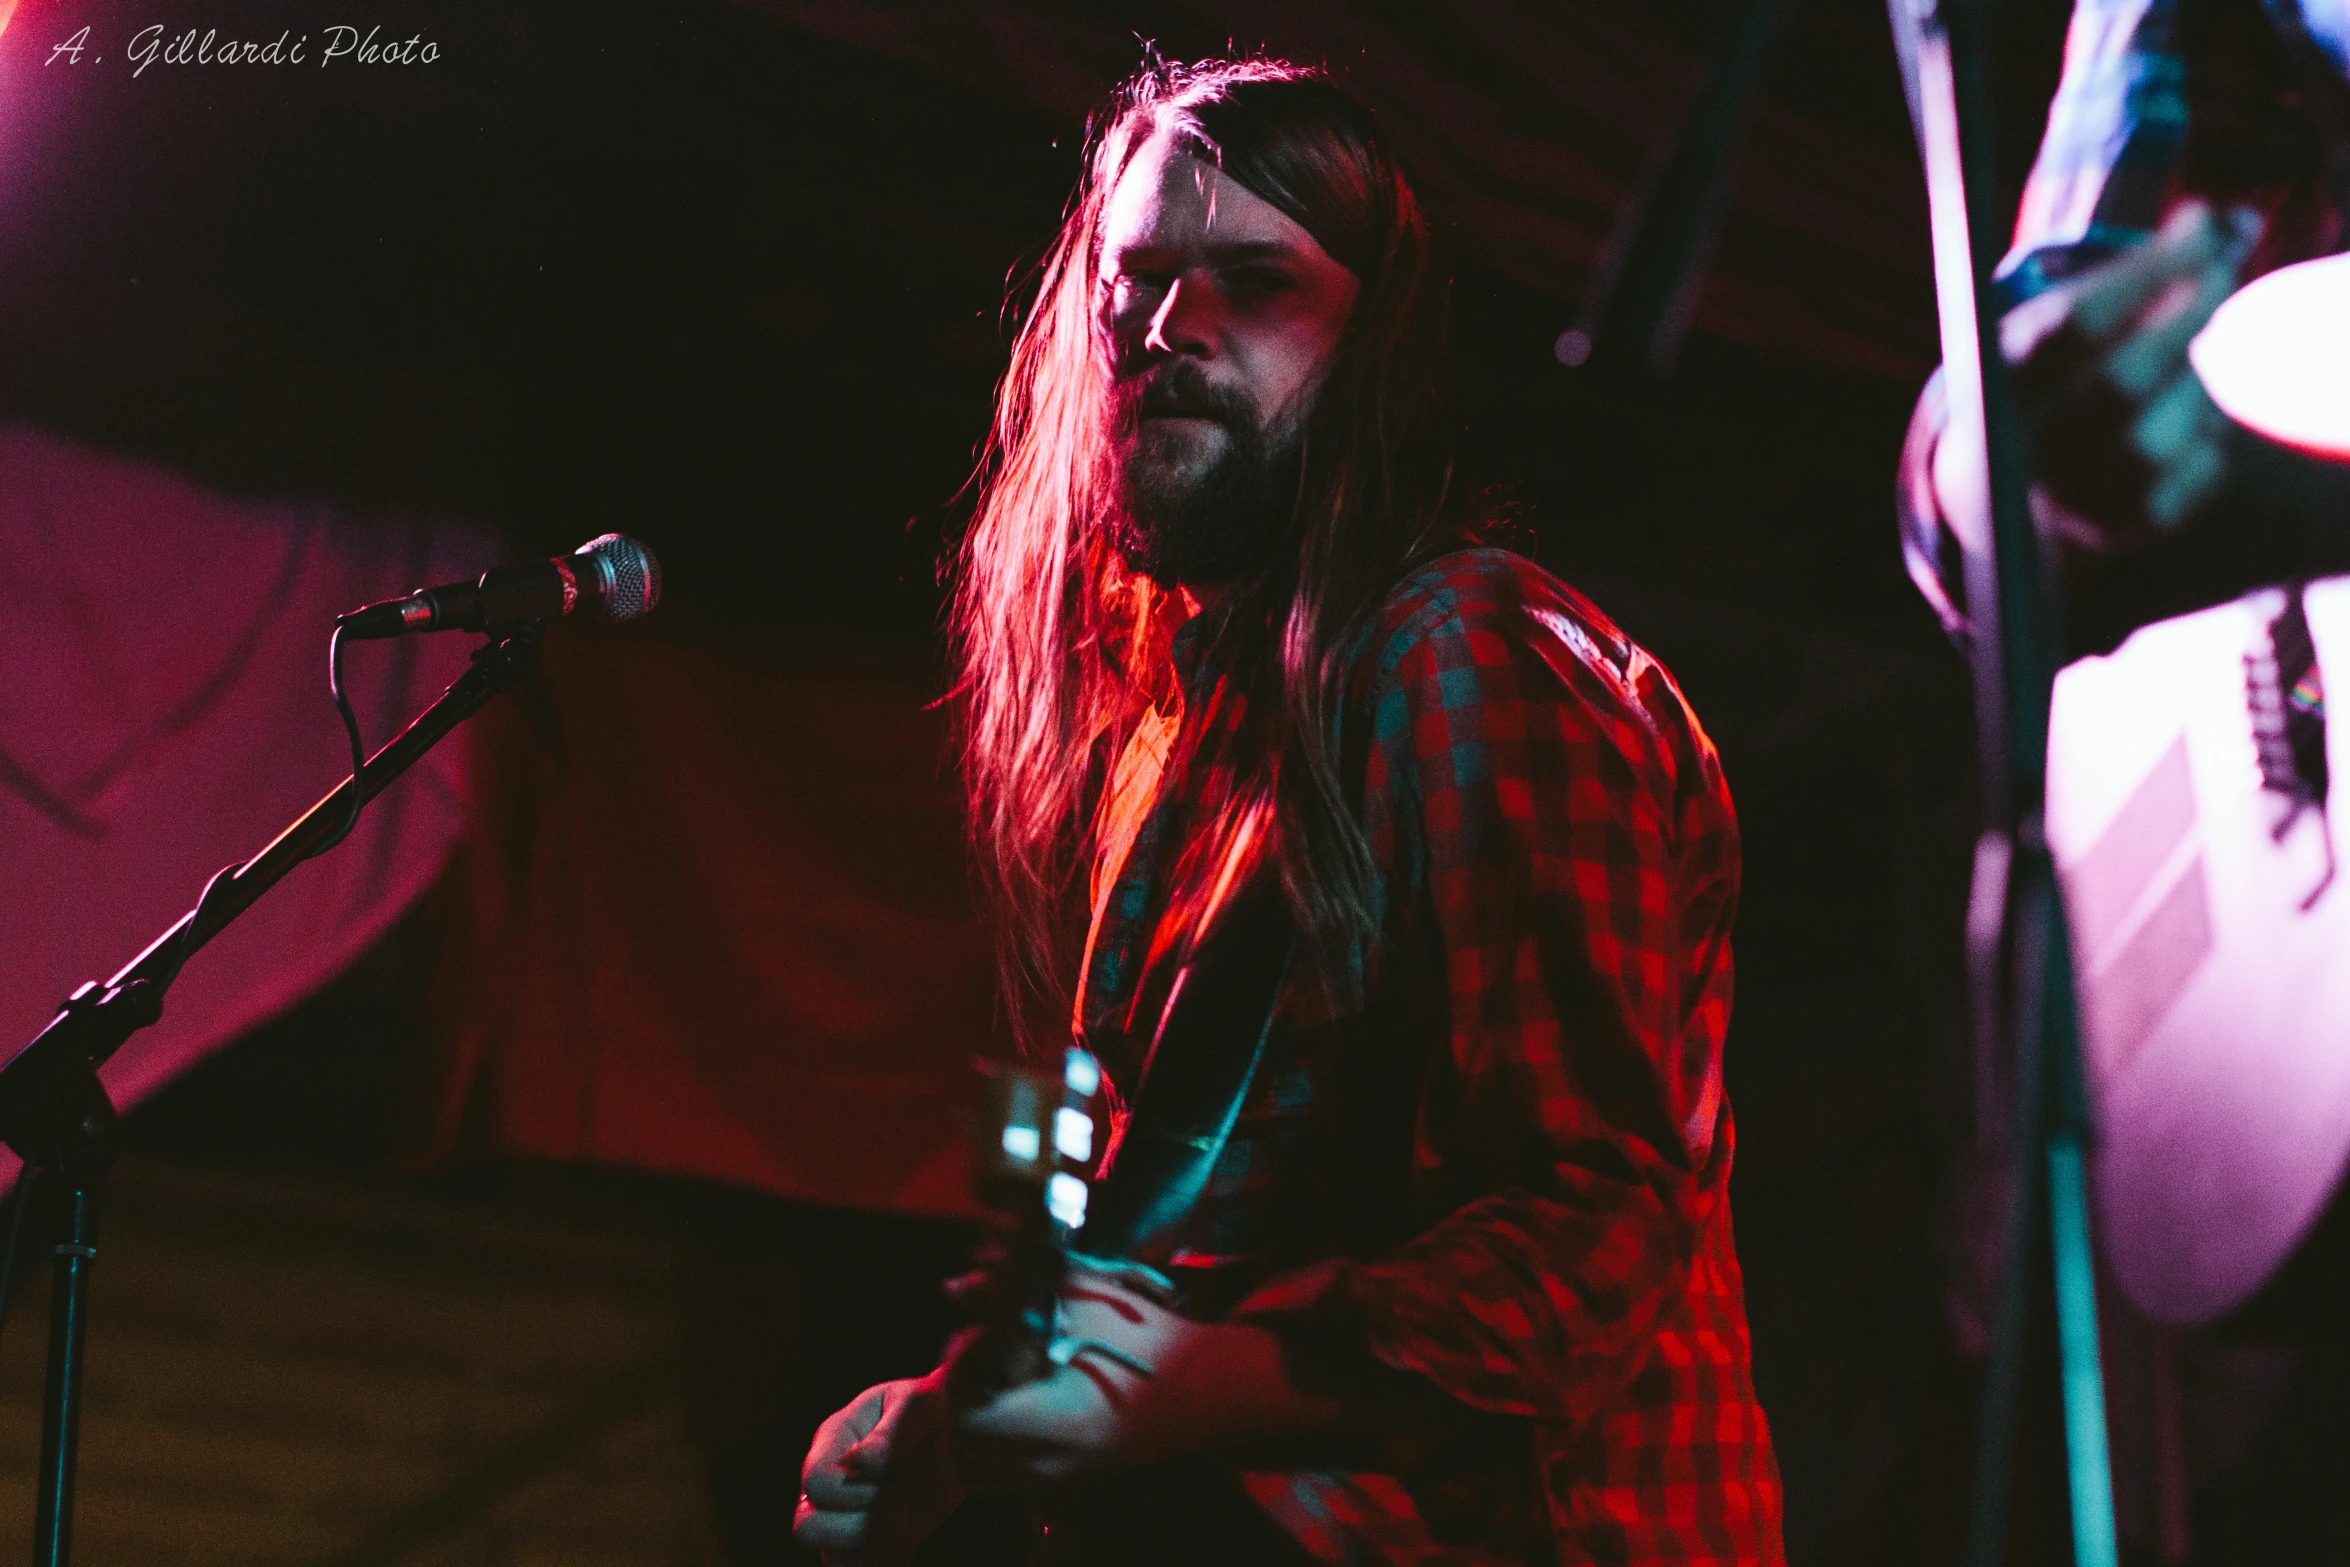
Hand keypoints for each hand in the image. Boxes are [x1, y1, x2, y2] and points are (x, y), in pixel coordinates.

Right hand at [794, 1373, 965, 1566]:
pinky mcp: (868, 1538)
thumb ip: (888, 1434)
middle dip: (858, 1526)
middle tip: (898, 1507)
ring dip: (871, 1550)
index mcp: (833, 1440)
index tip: (895, 1478)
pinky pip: (857, 1566)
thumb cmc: (933, 1411)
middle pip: (807, 1528)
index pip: (817, 1483)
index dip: (854, 1491)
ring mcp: (845, 1512)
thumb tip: (855, 1463)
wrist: (958, 1436)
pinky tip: (907, 1547)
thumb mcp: (915, 1405)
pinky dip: (883, 1563)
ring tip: (904, 1526)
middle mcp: (831, 1481)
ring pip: (831, 1556)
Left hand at [949, 1267, 1201, 1493]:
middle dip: (963, 1393)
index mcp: (1054, 1424)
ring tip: (996, 1373)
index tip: (979, 1334)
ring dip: (973, 1418)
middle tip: (980, 1351)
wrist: (1206, 1386)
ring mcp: (1057, 1479)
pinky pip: (1004, 1468)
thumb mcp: (1077, 1302)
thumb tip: (955, 1287)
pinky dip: (995, 1435)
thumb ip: (1012, 1293)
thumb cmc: (1146, 1337)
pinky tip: (1018, 1394)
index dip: (963, 1370)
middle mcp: (1049, 1465)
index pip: (967, 1416)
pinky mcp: (1066, 1479)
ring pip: (979, 1463)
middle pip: (965, 1442)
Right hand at [1996, 200, 2262, 543]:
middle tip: (2216, 276)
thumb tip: (2217, 222)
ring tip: (2182, 362)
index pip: (2075, 325)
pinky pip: (2197, 471)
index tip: (2197, 227)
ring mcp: (2071, 497)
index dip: (2146, 272)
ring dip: (2191, 383)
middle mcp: (2022, 449)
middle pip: (2121, 383)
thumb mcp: (2068, 316)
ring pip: (2161, 434)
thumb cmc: (2056, 374)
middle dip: (2183, 319)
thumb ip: (2138, 271)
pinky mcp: (2122, 528)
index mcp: (1997, 385)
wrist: (2009, 486)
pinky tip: (2181, 416)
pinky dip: (2206, 432)